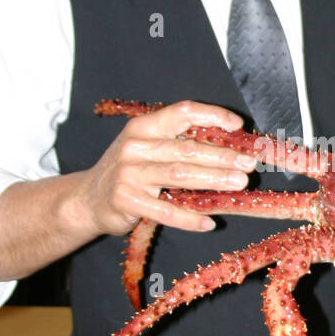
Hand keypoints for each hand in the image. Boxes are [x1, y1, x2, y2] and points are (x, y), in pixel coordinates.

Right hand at [77, 100, 255, 235]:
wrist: (86, 199)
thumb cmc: (127, 171)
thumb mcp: (146, 148)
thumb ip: (178, 144)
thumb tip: (229, 149)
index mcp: (143, 127)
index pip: (181, 113)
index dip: (212, 116)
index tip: (238, 125)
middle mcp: (135, 146)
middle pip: (187, 148)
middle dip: (223, 156)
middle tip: (249, 164)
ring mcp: (129, 174)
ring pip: (180, 175)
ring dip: (214, 180)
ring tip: (239, 184)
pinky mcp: (126, 200)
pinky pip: (165, 211)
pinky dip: (189, 218)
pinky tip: (209, 222)